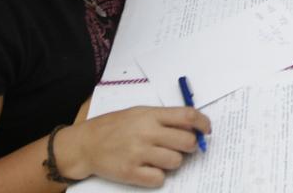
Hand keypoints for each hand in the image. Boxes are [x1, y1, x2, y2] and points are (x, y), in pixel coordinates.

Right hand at [55, 106, 210, 186]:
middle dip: (190, 146)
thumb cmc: (115, 127)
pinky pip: (159, 179)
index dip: (203, 123)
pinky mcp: (131, 172)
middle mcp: (146, 132)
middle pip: (186, 142)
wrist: (86, 144)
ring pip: (176, 162)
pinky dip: (158, 176)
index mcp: (150, 115)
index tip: (206, 130)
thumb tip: (193, 126)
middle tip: (182, 147)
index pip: (188, 116)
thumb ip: (164, 118)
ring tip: (160, 157)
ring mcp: (139, 153)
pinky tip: (149, 169)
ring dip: (173, 161)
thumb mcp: (140, 113)